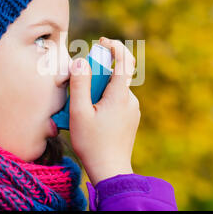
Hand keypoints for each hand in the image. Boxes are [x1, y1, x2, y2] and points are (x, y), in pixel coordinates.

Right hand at [68, 37, 139, 185]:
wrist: (111, 171)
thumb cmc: (92, 143)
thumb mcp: (79, 113)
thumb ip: (79, 85)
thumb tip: (80, 62)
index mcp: (120, 95)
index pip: (124, 60)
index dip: (115, 46)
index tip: (102, 42)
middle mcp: (131, 100)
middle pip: (116, 75)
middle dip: (98, 73)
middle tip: (80, 84)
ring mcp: (132, 110)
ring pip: (115, 89)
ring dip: (99, 89)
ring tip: (81, 107)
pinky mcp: (130, 119)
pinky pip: (117, 101)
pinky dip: (104, 100)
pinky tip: (91, 116)